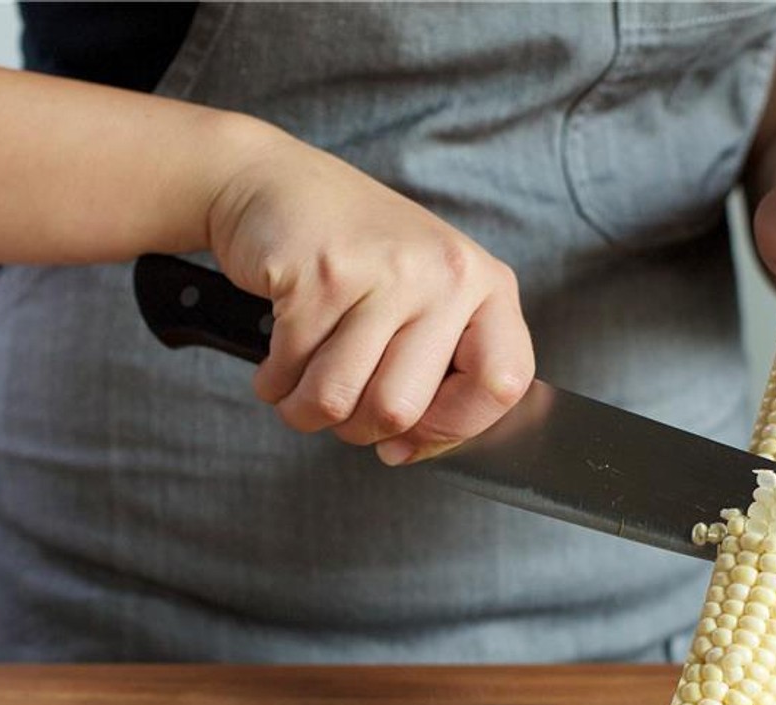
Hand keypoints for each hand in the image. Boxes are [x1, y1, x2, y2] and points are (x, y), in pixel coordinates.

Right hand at [204, 126, 534, 464]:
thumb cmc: (354, 256)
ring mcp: (384, 270)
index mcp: (484, 286)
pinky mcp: (320, 273)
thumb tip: (404, 451)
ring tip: (299, 385)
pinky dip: (274, 381)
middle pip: (401, 408)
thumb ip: (433, 378)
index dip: (452, 428)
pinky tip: (277, 358)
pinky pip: (290, 370)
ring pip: (336, 399)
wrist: (276, 184)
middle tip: (339, 407)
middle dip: (356, 428)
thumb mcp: (420, 302)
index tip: (413, 434)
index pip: (502, 385)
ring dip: (304, 410)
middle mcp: (445, 274)